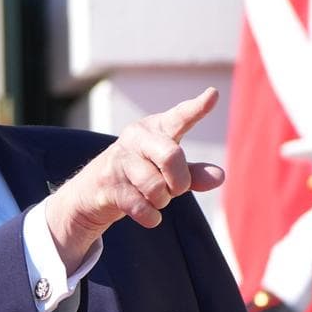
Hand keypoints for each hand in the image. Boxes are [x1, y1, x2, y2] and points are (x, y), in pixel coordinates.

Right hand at [45, 87, 225, 271]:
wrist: (91, 190)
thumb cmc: (139, 173)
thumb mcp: (168, 170)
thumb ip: (194, 173)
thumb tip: (219, 177)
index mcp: (155, 129)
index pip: (179, 117)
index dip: (197, 108)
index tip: (213, 94)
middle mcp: (136, 139)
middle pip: (171, 156)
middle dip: (179, 181)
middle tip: (177, 189)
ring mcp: (119, 161)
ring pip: (156, 187)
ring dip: (162, 201)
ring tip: (154, 198)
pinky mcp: (108, 185)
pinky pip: (141, 207)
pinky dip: (151, 217)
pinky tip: (148, 214)